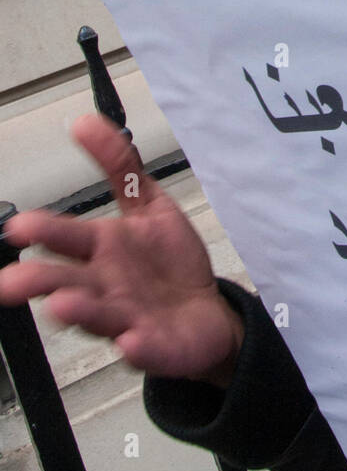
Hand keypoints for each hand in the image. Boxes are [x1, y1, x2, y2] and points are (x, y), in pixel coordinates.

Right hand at [0, 115, 243, 384]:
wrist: (203, 313)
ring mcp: (127, 317)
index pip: (66, 237)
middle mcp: (105, 285)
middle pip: (66, 281)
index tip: (19, 227)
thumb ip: (119, 165)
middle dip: (39, 280)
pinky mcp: (154, 345)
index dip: (44, 231)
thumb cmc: (169, 263)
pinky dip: (136, 346)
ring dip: (79, 311)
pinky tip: (129, 340)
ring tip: (61, 306)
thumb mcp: (148, 204)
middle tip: (11, 280)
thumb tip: (85, 122)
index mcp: (102, 249)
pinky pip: (143, 348)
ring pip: (97, 316)